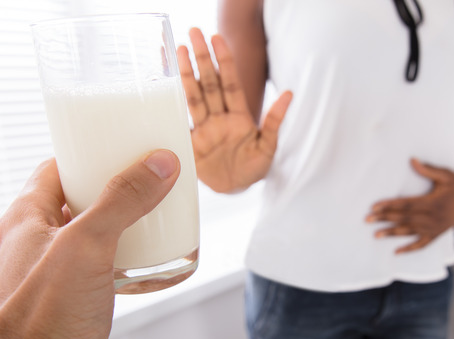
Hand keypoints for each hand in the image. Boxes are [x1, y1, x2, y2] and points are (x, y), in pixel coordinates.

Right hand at [177, 28, 292, 192]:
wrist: (235, 190)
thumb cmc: (254, 168)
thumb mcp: (268, 147)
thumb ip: (275, 121)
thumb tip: (289, 93)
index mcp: (239, 117)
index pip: (231, 83)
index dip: (225, 62)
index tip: (217, 39)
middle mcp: (219, 118)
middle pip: (209, 84)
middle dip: (202, 58)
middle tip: (193, 32)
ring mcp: (204, 129)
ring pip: (194, 97)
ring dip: (186, 74)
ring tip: (178, 50)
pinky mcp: (191, 143)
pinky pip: (180, 122)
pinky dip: (172, 107)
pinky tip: (164, 87)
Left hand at [367, 159, 453, 253]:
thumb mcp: (446, 174)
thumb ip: (428, 170)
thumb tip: (412, 160)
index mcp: (433, 202)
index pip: (406, 204)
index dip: (389, 206)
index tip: (374, 207)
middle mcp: (433, 217)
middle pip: (404, 218)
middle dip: (385, 219)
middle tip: (367, 220)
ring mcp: (435, 227)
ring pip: (410, 232)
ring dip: (392, 233)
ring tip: (376, 234)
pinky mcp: (437, 233)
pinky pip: (422, 244)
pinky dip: (410, 249)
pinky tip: (397, 252)